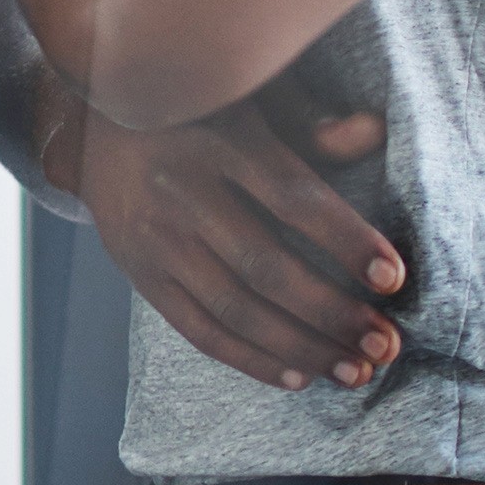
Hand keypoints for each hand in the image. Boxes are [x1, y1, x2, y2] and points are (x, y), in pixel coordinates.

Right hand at [74, 93, 406, 393]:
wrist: (90, 130)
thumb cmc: (196, 118)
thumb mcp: (248, 107)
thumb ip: (310, 130)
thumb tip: (373, 131)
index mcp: (218, 141)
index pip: (291, 197)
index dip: (345, 240)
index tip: (394, 278)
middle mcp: (179, 191)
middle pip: (265, 265)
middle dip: (333, 312)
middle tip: (387, 342)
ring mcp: (154, 239)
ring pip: (235, 308)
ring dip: (303, 348)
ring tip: (358, 371)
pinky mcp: (140, 275)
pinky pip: (198, 330)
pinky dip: (251, 360)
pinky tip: (299, 377)